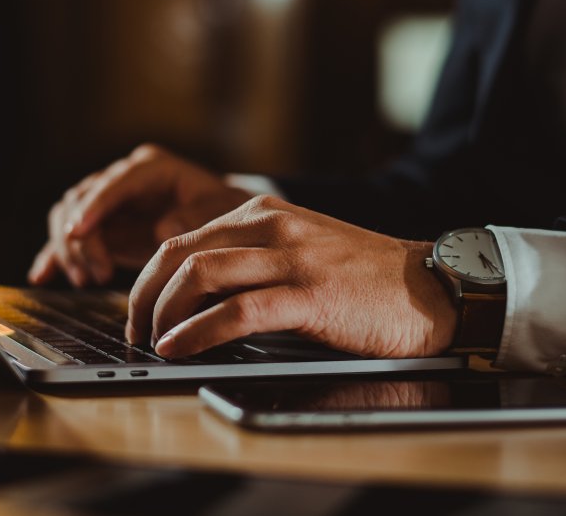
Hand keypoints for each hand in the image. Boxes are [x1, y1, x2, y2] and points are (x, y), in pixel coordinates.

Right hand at [28, 144, 251, 286]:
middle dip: (82, 238)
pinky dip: (54, 256)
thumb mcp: (217, 210)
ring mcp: (108, 201)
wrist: (221, 217)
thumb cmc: (221, 211)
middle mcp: (123, 178)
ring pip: (68, 216)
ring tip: (87, 281)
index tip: (80, 230)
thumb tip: (160, 231)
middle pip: (81, 199)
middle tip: (98, 275)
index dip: (95, 206)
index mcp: (151, 167)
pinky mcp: (101, 225)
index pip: (113, 183)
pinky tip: (41, 276)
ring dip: (69, 250)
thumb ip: (192, 219)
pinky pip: (69, 237)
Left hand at [126, 195, 457, 358]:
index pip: (180, 240)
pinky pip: (237, 312)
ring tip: (153, 343)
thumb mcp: (295, 251)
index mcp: (261, 215)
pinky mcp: (310, 295)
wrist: (429, 287)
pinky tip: (180, 349)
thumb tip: (189, 300)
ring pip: (199, 275)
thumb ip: (247, 262)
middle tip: (136, 331)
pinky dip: (197, 333)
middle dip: (143, 296)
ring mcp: (290, 259)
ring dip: (163, 314)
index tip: (138, 312)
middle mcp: (270, 227)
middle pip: (177, 254)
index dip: (146, 280)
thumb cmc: (362, 279)